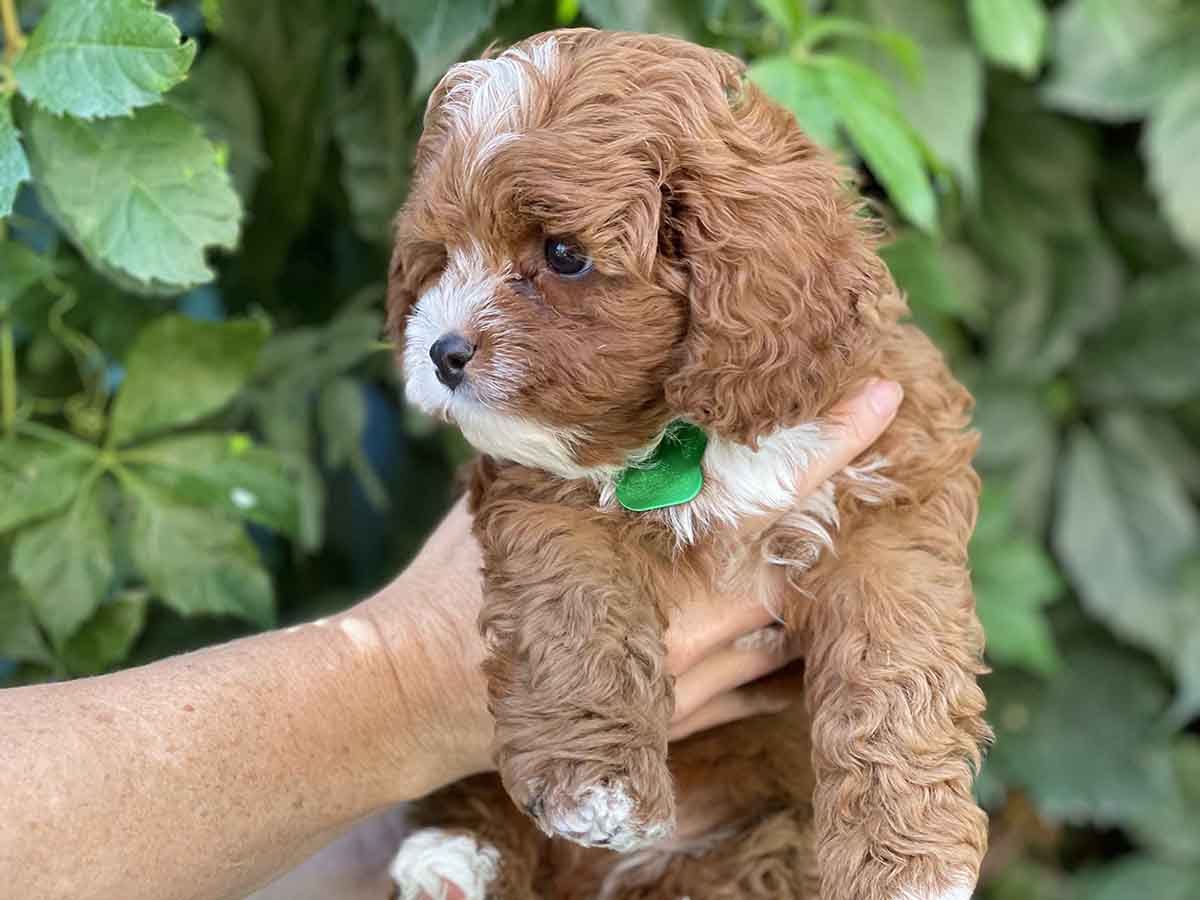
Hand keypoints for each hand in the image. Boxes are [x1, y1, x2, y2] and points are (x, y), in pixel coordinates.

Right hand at [356, 378, 902, 798]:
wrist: (419, 694)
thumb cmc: (454, 586)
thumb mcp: (517, 504)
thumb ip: (585, 470)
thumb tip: (633, 416)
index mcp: (647, 554)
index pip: (761, 491)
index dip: (827, 443)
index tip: (883, 397)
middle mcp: (684, 623)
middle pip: (796, 564)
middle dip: (840, 521)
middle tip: (874, 467)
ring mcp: (688, 681)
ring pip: (787, 629)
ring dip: (811, 589)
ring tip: (834, 544)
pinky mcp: (680, 722)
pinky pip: (761, 686)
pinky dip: (780, 651)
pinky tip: (784, 621)